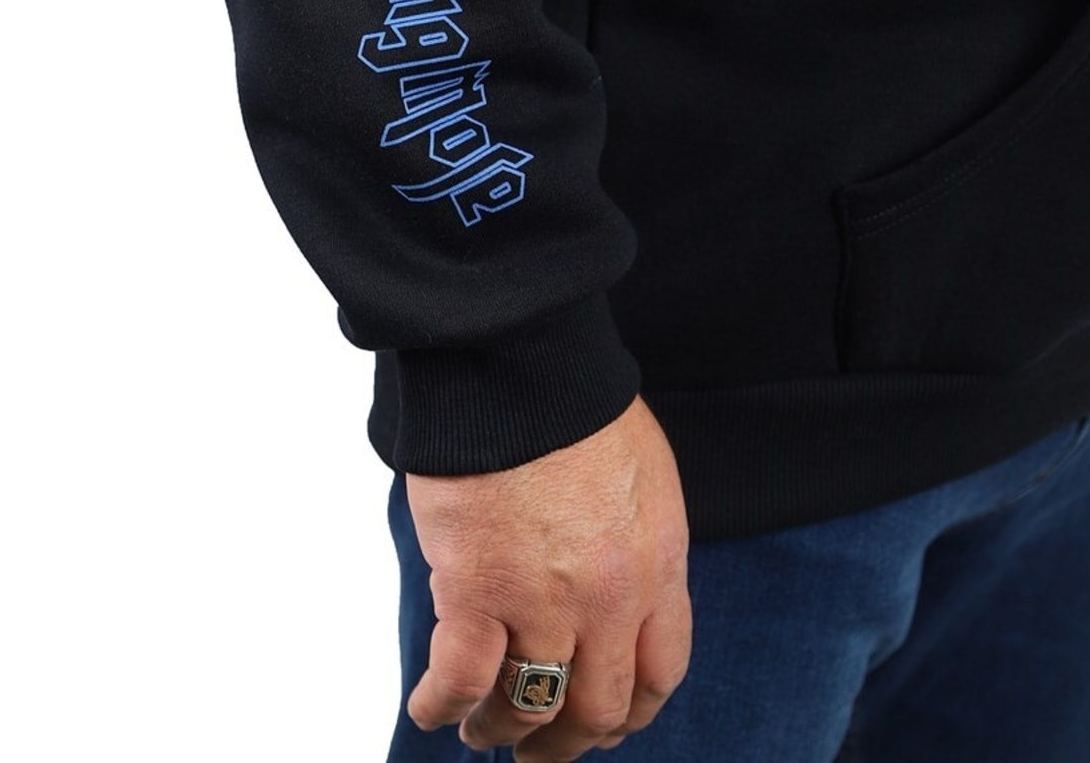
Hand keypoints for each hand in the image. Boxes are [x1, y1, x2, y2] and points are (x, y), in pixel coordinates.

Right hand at [404, 393, 692, 760]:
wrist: (521, 366)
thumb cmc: (575, 403)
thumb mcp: (643, 474)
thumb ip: (638, 541)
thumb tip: (621, 587)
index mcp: (657, 563)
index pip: (659, 673)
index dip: (629, 711)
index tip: (605, 722)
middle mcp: (609, 598)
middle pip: (597, 708)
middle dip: (566, 742)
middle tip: (539, 753)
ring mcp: (543, 601)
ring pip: (528, 707)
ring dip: (501, 732)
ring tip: (480, 732)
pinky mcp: (475, 590)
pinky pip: (460, 680)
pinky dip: (441, 705)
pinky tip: (431, 708)